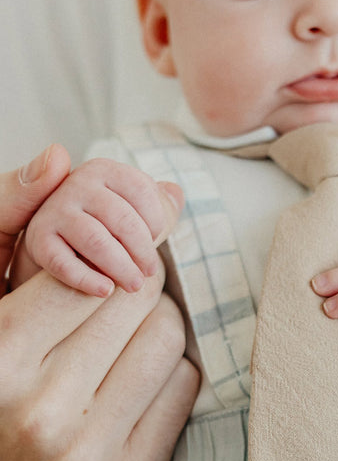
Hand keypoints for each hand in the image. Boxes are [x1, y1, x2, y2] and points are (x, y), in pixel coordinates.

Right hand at [0, 150, 198, 460]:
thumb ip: (6, 219)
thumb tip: (59, 158)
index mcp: (0, 357)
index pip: (93, 270)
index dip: (104, 255)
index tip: (103, 261)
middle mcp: (43, 410)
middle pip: (138, 300)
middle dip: (130, 285)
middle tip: (111, 296)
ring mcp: (88, 454)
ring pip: (167, 339)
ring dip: (151, 324)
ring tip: (116, 337)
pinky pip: (182, 388)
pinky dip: (166, 369)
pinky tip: (128, 377)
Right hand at [22, 157, 171, 296]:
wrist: (58, 236)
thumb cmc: (104, 221)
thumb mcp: (129, 205)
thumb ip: (156, 201)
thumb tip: (176, 194)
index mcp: (103, 170)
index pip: (140, 189)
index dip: (155, 220)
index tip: (156, 239)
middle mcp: (75, 183)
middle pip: (122, 219)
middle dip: (142, 251)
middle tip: (148, 273)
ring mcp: (54, 210)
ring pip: (96, 241)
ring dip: (121, 268)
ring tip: (134, 285)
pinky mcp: (39, 239)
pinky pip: (64, 263)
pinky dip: (87, 280)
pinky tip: (105, 291)